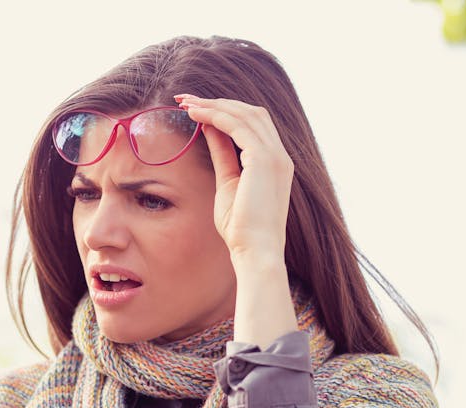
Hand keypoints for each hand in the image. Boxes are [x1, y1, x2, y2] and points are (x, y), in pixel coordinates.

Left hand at [175, 94, 293, 260]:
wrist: (256, 250)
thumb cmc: (241, 229)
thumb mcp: (228, 184)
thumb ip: (223, 155)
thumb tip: (210, 131)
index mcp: (275, 163)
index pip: (253, 125)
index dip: (226, 112)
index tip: (197, 109)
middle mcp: (280, 155)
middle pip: (251, 112)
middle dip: (218, 102)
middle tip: (186, 99)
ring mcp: (275, 156)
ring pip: (244, 114)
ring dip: (213, 105)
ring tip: (186, 103)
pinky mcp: (263, 160)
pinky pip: (237, 125)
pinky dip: (215, 116)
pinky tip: (195, 115)